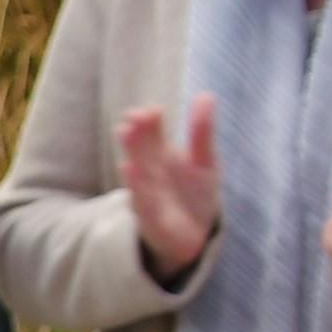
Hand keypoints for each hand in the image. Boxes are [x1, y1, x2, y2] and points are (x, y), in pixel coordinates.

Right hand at [118, 96, 219, 281]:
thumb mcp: (204, 161)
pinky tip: (130, 170)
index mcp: (161, 155)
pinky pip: (142, 202)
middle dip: (136, 135)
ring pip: (138, 172)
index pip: (151, 132)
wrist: (192, 236)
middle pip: (140, 150)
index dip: (149, 120)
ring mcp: (148, 194)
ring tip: (126, 136)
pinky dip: (137, 188)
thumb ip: (201, 131)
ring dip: (132, 156)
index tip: (151, 110)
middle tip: (132, 118)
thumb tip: (205, 94)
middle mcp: (150, 171)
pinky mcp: (151, 218)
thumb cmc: (194, 194)